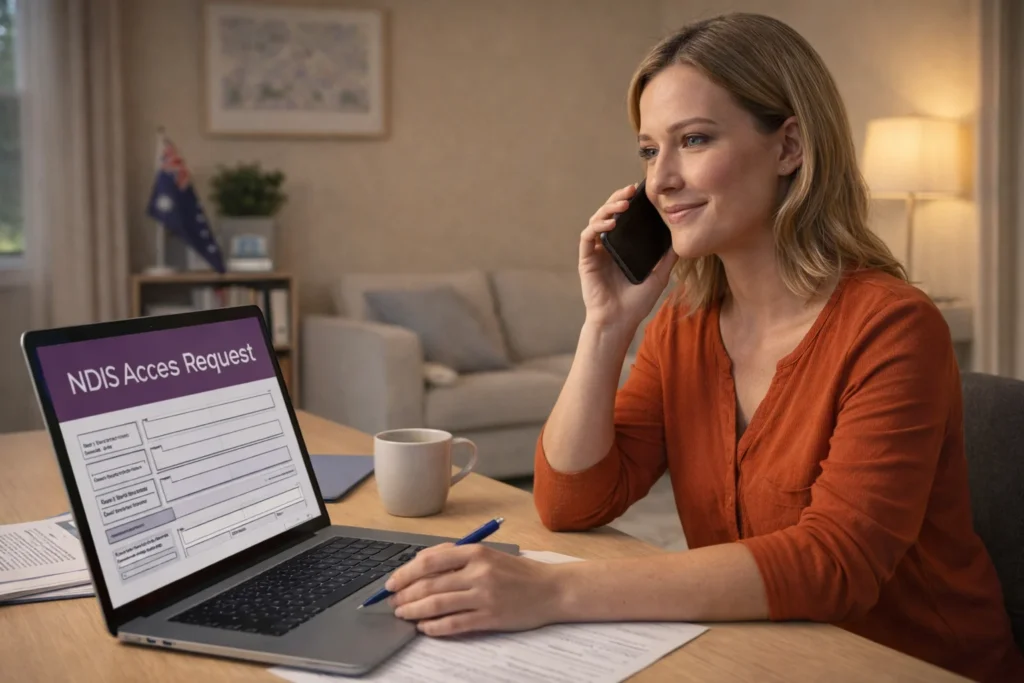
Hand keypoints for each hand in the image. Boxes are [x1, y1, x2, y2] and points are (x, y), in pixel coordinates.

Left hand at [385, 543, 561, 636]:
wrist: (552, 590)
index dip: (405, 572)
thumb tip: (420, 564)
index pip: (430, 560)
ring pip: (437, 604)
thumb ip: (457, 556)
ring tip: (403, 614)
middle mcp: (478, 573)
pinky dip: (434, 627)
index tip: (392, 581)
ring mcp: (484, 596)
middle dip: (405, 594)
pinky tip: (425, 628)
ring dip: (414, 611)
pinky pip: (453, 624)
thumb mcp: (489, 554)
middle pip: (429, 584)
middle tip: (393, 601)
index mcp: (476, 552)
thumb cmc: (518, 572)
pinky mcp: (490, 618)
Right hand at [579, 183, 677, 329]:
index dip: (629, 202)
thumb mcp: (659, 275)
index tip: (641, 191)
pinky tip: (611, 223)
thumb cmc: (636, 302)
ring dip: (607, 208)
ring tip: (623, 204)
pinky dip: (598, 226)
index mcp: (622, 246)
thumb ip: (668, 257)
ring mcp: (596, 251)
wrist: (620, 321)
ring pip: (596, 220)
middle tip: (631, 190)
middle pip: (608, 213)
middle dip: (618, 198)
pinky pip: (587, 236)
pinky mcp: (586, 259)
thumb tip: (682, 238)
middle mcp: (607, 245)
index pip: (624, 217)